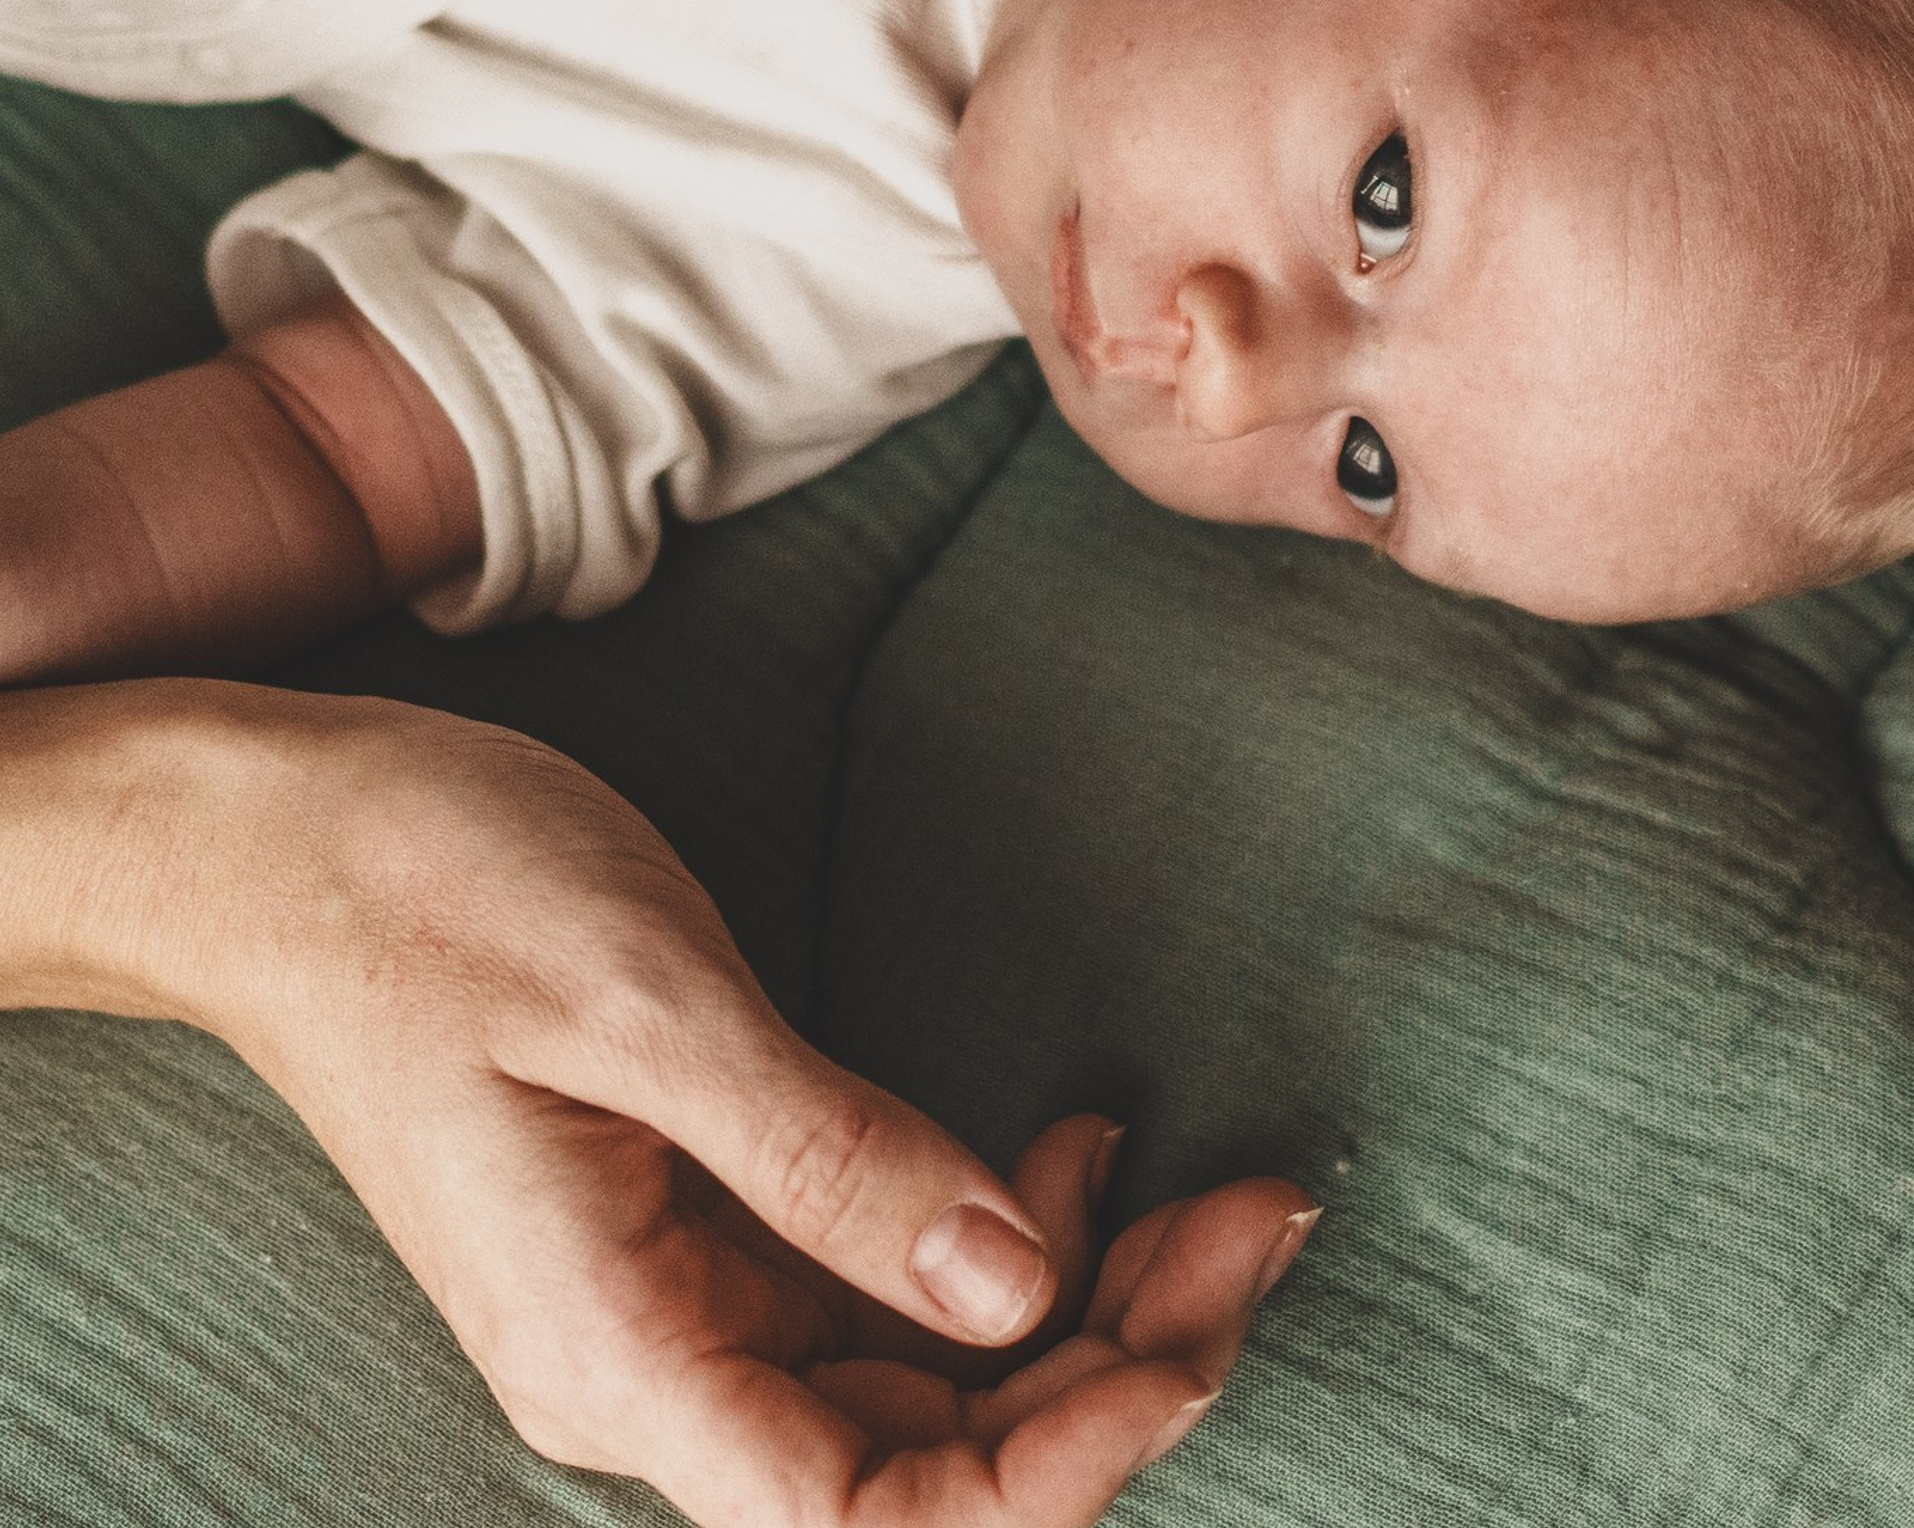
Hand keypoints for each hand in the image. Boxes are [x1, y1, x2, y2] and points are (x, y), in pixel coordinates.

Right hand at [109, 689, 1309, 1522]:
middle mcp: (650, 1367)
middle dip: (1112, 1365)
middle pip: (921, 1459)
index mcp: (619, 1358)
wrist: (270, 835)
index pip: (871, 1519)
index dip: (1049, 1467)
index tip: (1186, 1336)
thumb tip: (1012, 1289)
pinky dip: (995, 1226)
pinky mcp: (690, 1221)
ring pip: (918, 1371)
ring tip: (1216, 1189)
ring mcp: (671, 1300)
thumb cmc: (425, 892)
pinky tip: (1082, 1140)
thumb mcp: (643, 1002)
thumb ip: (828, 1155)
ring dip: (1079, 1299)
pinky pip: (872, 1281)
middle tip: (1263, 1222)